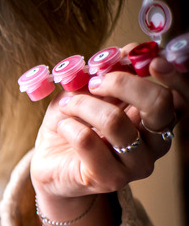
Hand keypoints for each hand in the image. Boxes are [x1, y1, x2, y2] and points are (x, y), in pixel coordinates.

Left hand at [31, 46, 180, 218]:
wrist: (51, 164)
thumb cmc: (74, 124)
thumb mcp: (89, 91)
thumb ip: (111, 70)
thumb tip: (131, 47)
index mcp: (157, 120)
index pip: (182, 97)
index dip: (173, 75)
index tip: (150, 60)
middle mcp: (155, 143)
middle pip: (159, 105)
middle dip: (122, 83)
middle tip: (94, 82)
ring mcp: (135, 165)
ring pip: (116, 121)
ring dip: (84, 104)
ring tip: (67, 105)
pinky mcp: (108, 178)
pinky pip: (88, 141)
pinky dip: (69, 126)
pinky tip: (63, 127)